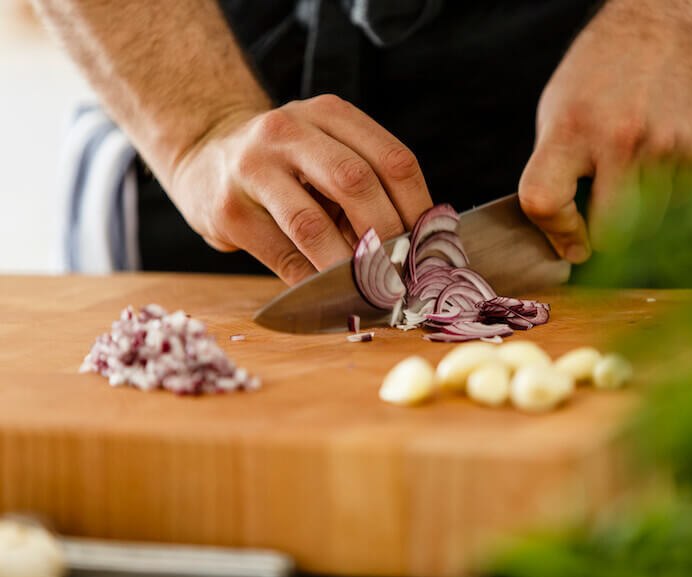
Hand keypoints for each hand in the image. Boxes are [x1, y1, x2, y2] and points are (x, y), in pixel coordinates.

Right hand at [168, 94, 432, 283]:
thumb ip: (366, 186)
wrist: (205, 155)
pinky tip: (330, 292)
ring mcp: (253, 167)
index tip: (430, 247)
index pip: (392, 160)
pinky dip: (312, 281)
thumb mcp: (326, 152)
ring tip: (371, 289)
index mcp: (329, 114)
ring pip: (312, 224)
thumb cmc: (285, 164)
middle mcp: (290, 131)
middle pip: (356, 184)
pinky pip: (282, 255)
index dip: (419, 209)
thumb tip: (413, 248)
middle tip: (403, 272)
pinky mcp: (229, 209)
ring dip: (348, 265)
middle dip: (386, 236)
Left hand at [519, 0, 691, 259]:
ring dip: (641, 209)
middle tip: (605, 213)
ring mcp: (666, 147)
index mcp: (570, 131)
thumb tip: (564, 238)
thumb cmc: (602, 75)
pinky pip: (683, 200)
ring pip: (651, 221)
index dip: (556, 231)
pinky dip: (671, 190)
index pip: (545, 202)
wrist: (667, 25)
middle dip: (606, 233)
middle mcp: (619, 141)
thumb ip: (555, 171)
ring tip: (636, 166)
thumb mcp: (558, 112)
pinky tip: (663, 154)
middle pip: (611, 232)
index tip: (570, 240)